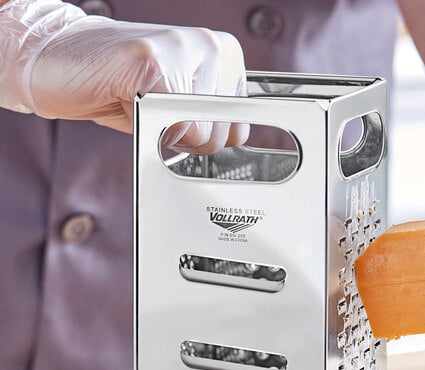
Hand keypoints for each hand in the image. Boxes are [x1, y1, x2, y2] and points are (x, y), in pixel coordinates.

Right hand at [0, 0, 247, 152]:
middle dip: (184, 140)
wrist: (58, 59)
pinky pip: (171, 126)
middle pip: (221, 137)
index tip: (179, 122)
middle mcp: (212, 46)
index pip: (239, 129)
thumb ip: (211, 118)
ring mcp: (184, 48)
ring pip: (199, 135)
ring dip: (164, 134)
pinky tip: (127, 99)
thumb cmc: (120, 85)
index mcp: (224, 55)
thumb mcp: (179, 105)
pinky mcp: (153, 61)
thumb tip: (236, 141)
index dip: (203, 140)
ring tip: (140, 103)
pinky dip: (145, 127)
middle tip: (154, 113)